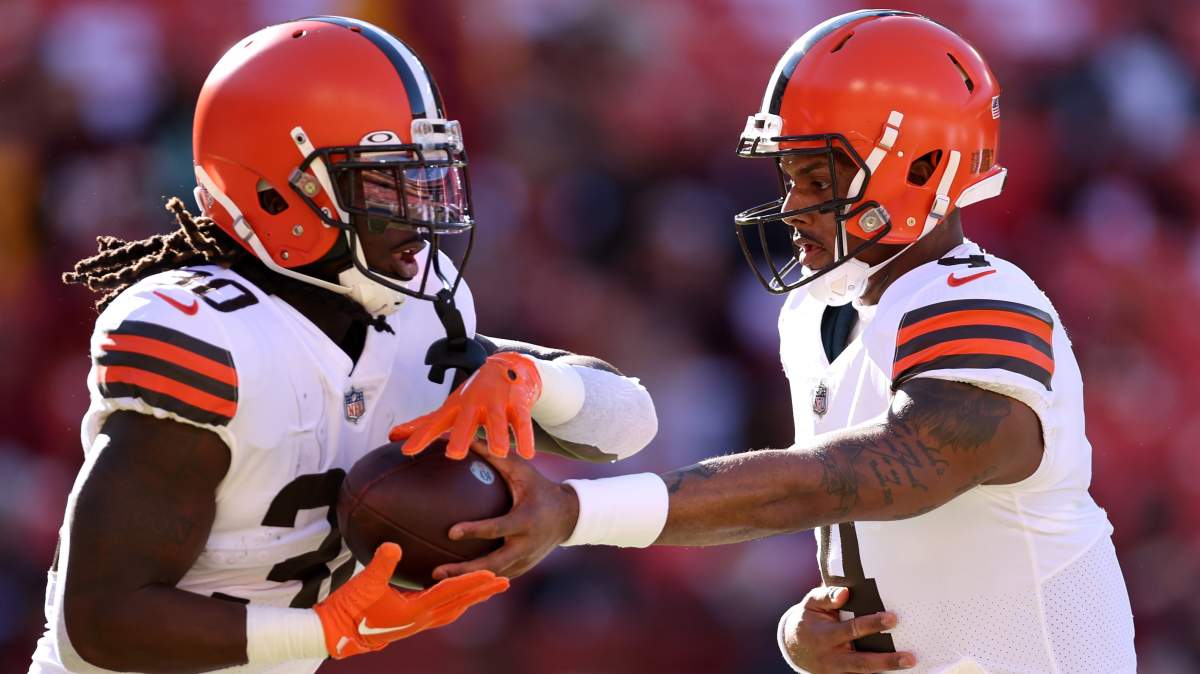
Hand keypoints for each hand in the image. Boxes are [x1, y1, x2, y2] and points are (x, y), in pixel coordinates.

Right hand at [313, 542, 508, 657]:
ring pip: (453, 609)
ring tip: (488, 587)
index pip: (451, 593)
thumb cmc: (348, 608)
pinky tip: (453, 591)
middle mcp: (421, 619)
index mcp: (415, 611)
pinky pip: (440, 609)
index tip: (494, 574)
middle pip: (461, 603)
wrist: (335, 633)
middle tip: (506, 581)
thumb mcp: (363, 584)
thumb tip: (393, 544)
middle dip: (483, 592)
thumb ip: (381, 564)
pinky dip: (453, 599)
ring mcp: (416, 622)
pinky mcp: (409, 621)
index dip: (473, 583)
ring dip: (472, 597)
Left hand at [391, 353, 541, 459]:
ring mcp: (497, 403)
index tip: (407, 451)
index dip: (421, 437)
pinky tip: (526, 453)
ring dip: (499, 435)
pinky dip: (525, 437)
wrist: (509, 367)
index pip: (435, 422)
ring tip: (500, 451)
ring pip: (498, 421)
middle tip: (455, 454)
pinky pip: (522, 422)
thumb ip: (424, 425)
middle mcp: (474, 403)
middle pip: (466, 421)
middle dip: (461, 435)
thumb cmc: (475, 394)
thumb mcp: (450, 407)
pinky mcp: (518, 405)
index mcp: (455, 406)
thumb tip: (392, 436)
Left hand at [430, 441, 578, 579]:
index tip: (451, 532)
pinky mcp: (521, 569)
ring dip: (466, 581)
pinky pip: (496, 579)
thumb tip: (467, 440)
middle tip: (437, 571)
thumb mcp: (522, 470)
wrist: (569, 517)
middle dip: (464, 571)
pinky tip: (452, 584)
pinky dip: (476, 582)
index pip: (498, 528)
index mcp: (525, 520)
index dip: (475, 530)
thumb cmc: (539, 488)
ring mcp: (524, 561)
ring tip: (437, 583)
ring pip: (492, 577)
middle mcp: (525, 545)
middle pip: (492, 564)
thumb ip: (495, 456)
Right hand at [778, 586, 914, 673]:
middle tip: (909, 657)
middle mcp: (832, 658)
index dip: (871, 624)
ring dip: (887, 669)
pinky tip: (899, 668)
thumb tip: (844, 592)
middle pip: (861, 662)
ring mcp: (838, 672)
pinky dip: (880, 673)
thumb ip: (826, 597)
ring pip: (864, 673)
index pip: (850, 630)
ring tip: (910, 663)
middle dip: (885, 660)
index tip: (892, 618)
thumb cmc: (808, 620)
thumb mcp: (810, 605)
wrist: (794, 647)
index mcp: (824, 636)